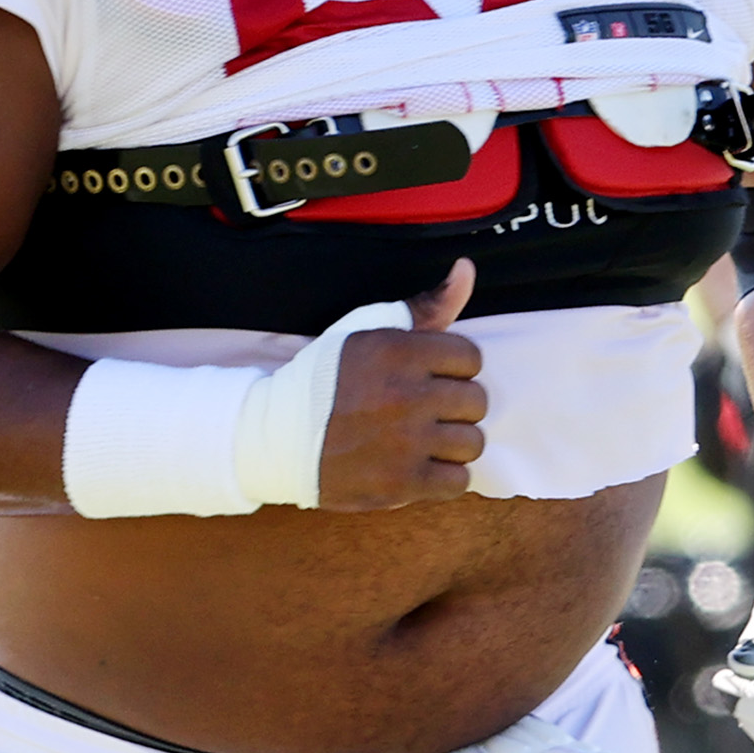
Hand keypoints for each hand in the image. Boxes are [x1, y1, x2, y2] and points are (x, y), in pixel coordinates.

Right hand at [314, 260, 487, 510]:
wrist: (277, 438)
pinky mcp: (402, 483)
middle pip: (476, 401)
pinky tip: (422, 465)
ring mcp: (406, 443)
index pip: (470, 357)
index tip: (430, 376)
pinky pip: (458, 481)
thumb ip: (425, 306)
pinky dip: (445, 476)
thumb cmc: (325, 380)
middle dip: (456, 405)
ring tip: (425, 439)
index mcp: (397, 352)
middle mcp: (405, 395)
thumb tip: (467, 269)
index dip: (453, 367)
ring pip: (472, 442)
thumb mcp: (367, 330)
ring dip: (453, 442)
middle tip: (427, 410)